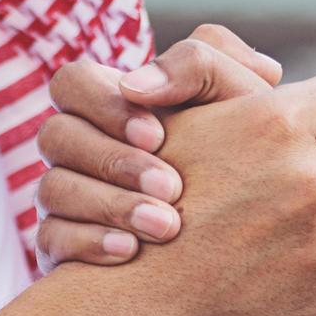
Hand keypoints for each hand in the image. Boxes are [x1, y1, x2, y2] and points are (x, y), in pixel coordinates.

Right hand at [35, 25, 280, 272]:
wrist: (262, 229)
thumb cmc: (250, 149)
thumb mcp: (241, 98)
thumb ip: (201, 64)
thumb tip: (136, 84)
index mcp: (112, 103)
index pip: (73, 82)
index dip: (104, 105)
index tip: (159, 136)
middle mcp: (82, 148)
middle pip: (55, 135)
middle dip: (113, 160)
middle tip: (172, 187)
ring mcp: (70, 197)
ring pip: (52, 189)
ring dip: (109, 205)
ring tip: (166, 227)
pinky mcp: (68, 246)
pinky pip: (52, 240)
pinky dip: (89, 243)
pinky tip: (132, 251)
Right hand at [54, 59, 315, 315]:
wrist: (133, 313)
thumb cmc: (141, 206)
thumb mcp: (173, 123)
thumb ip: (221, 77)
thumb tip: (274, 73)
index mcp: (276, 123)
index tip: (307, 129)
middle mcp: (312, 176)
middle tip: (273, 188)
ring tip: (266, 233)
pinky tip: (277, 269)